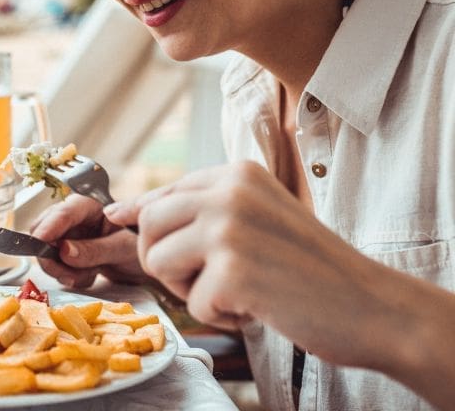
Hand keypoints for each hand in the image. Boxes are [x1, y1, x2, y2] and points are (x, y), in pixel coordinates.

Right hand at [30, 193, 142, 288]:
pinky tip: (88, 276)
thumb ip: (95, 249)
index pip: (62, 213)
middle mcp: (75, 217)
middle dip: (50, 255)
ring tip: (87, 275)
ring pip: (46, 250)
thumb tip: (63, 251)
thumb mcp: (123, 248)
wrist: (150, 259)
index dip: (47, 228)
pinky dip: (68, 275)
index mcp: (89, 205)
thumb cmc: (141, 245)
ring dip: (61, 269)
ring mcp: (70, 234)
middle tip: (68, 274)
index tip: (38, 245)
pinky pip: (55, 264)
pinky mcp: (70, 250)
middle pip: (44, 230)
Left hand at [106, 161, 404, 366]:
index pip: (163, 193)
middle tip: (200, 280)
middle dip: (162, 261)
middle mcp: (229, 191)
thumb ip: (204, 209)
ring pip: (158, 261)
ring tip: (233, 293)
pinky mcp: (233, 269)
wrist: (373, 305)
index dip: (139, 218)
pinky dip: (220, 318)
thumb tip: (127, 211)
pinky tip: (257, 309)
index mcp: (236, 173)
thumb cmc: (312, 267)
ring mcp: (229, 227)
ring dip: (187, 290)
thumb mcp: (258, 217)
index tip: (119, 223)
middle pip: (148, 225)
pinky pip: (193, 304)